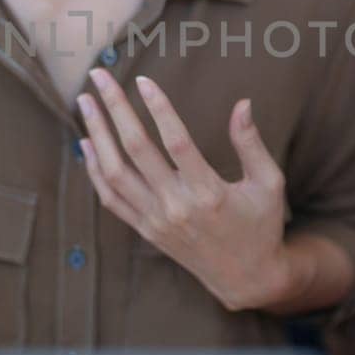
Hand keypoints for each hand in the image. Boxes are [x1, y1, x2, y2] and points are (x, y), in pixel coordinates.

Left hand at [76, 69, 292, 311]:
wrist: (247, 279)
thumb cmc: (261, 225)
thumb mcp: (268, 184)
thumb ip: (251, 144)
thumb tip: (243, 103)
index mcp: (209, 193)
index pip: (176, 142)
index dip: (158, 108)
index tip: (144, 80)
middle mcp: (177, 207)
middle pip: (136, 150)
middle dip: (115, 109)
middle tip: (100, 75)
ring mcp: (156, 221)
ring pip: (114, 173)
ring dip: (96, 134)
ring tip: (85, 102)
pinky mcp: (146, 230)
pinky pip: (111, 198)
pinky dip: (94, 170)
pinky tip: (86, 143)